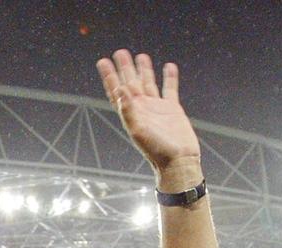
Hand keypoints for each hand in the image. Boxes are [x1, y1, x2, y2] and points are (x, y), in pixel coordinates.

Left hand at [95, 49, 200, 177]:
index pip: (117, 90)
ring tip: (140, 55)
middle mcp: (142, 108)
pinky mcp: (172, 109)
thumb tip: (119, 90)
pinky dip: (169, 78)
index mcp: (131, 112)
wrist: (178, 161)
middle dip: (125, 68)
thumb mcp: (138, 130)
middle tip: (119, 52)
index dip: (109, 76)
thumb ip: (128, 110)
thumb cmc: (156, 150)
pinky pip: (170, 89)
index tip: (103, 61)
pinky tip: (168, 66)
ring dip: (144, 70)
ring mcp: (157, 108)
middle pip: (131, 82)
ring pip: (148, 83)